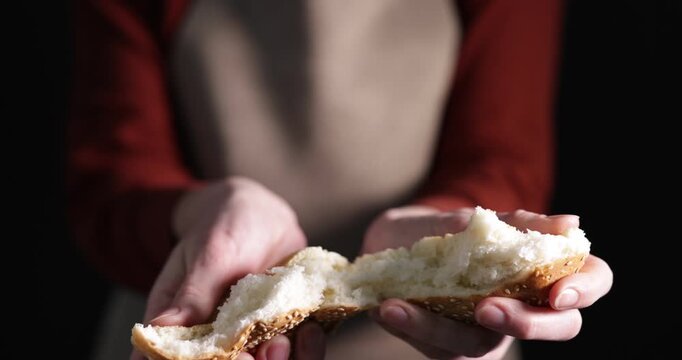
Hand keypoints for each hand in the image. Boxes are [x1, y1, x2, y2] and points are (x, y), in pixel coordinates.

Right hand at [130, 177, 323, 359]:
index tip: (239, 357)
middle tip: (274, 347)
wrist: (260, 215)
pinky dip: (305, 348)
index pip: (181, 359)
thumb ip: (192, 293)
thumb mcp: (209, 255)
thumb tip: (161, 327)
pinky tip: (311, 330)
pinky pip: (293, 351)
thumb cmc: (223, 226)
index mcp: (179, 325)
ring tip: (291, 339)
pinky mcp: (277, 330)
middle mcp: (211, 339)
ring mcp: (246, 338)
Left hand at [365, 206, 612, 358]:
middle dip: (528, 324)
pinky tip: (388, 308)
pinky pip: (438, 347)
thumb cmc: (446, 229)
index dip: (586, 289)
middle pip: (558, 327)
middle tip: (487, 308)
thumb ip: (519, 224)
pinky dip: (412, 327)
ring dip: (442, 328)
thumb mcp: (476, 218)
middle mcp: (526, 307)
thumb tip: (570, 225)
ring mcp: (490, 332)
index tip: (559, 292)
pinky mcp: (452, 347)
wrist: (395, 243)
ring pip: (482, 345)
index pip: (591, 280)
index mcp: (544, 271)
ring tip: (400, 305)